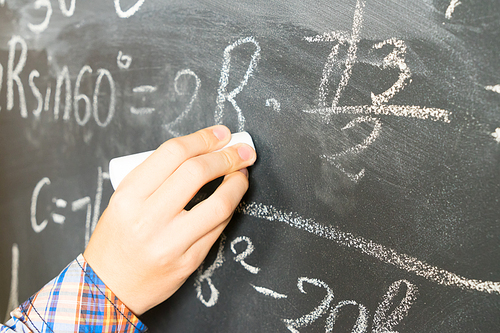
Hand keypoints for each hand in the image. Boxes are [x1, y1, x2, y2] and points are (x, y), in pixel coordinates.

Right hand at [83, 125, 255, 314]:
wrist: (108, 287)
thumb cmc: (116, 239)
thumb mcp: (123, 201)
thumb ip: (156, 177)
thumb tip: (201, 152)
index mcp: (128, 196)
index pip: (173, 153)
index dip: (203, 138)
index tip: (221, 134)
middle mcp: (148, 218)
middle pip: (197, 173)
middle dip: (226, 156)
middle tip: (241, 150)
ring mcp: (170, 243)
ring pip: (218, 204)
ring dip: (237, 182)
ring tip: (242, 172)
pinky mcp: (188, 261)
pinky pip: (218, 228)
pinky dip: (230, 207)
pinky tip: (232, 197)